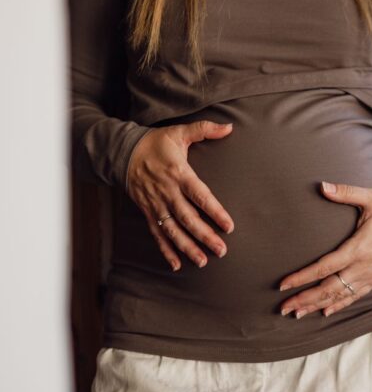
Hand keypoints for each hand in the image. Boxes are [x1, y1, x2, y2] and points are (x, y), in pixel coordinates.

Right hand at [125, 120, 235, 271]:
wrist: (122, 151)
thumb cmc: (156, 143)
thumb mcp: (179, 132)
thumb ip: (204, 129)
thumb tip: (229, 127)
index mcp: (179, 174)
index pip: (200, 196)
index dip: (215, 211)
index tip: (229, 226)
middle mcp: (167, 192)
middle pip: (188, 218)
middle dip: (205, 236)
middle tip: (221, 250)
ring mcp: (156, 204)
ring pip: (173, 230)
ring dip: (187, 247)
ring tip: (203, 261)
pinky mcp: (147, 211)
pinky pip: (157, 234)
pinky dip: (165, 250)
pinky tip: (176, 265)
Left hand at [277, 181, 371, 317]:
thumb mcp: (371, 197)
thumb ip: (345, 192)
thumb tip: (322, 186)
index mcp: (359, 248)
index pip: (325, 267)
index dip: (302, 277)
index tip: (284, 284)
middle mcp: (363, 266)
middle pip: (329, 288)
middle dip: (305, 298)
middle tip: (283, 307)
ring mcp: (370, 275)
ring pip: (340, 296)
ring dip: (317, 305)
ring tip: (297, 313)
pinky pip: (355, 296)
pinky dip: (339, 305)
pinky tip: (325, 312)